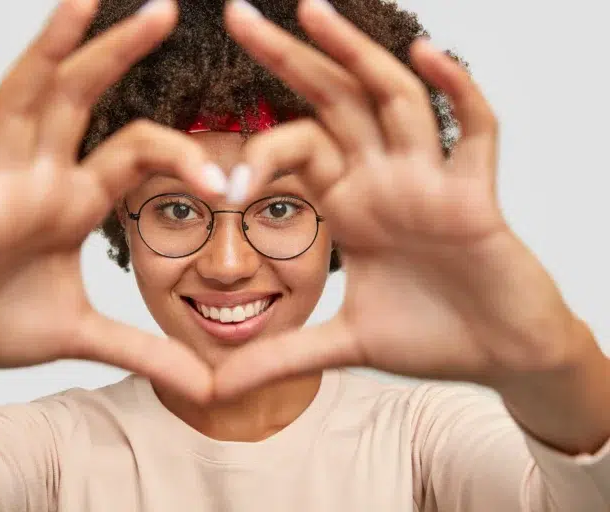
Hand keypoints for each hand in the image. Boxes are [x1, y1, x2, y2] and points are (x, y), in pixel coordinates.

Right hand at [0, 0, 219, 403]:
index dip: (181, 160)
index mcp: (74, 201)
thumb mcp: (84, 337)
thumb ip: (144, 351)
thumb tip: (208, 388)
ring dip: (48, 53)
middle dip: (118, 54)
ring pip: (20, 106)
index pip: (134, 154)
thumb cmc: (0, 325)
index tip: (226, 182)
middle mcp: (38, 180)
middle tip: (166, 9)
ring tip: (81, 1)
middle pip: (80, 102)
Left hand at [215, 0, 583, 396]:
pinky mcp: (477, 197)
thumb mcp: (343, 344)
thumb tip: (215, 390)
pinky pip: (474, 131)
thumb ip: (280, 358)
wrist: (500, 357)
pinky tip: (427, 55)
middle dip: (289, 58)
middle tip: (237, 13)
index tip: (220, 185)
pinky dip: (456, 92)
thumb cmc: (431, 337)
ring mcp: (431, 181)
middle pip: (333, 101)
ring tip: (311, 10)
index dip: (257, 154)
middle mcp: (385, 179)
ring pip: (393, 100)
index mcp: (351, 204)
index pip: (297, 148)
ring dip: (356, 54)